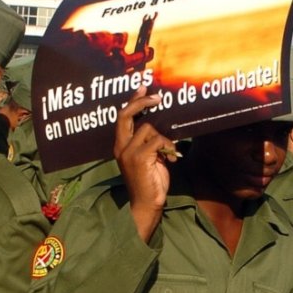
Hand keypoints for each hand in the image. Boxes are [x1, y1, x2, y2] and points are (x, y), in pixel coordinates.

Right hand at [113, 86, 176, 242]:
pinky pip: (157, 140)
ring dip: (164, 138)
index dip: (133, 100)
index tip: (143, 87)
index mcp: (120, 146)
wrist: (146, 205)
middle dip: (141, 101)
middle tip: (157, 97)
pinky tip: (172, 158)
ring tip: (169, 152)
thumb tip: (160, 126)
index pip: (122, 117)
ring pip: (149, 129)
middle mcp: (121, 147)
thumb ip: (149, 142)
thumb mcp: (148, 158)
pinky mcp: (139, 158)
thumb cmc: (150, 182)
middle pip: (126, 115)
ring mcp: (128, 152)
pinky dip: (168, 146)